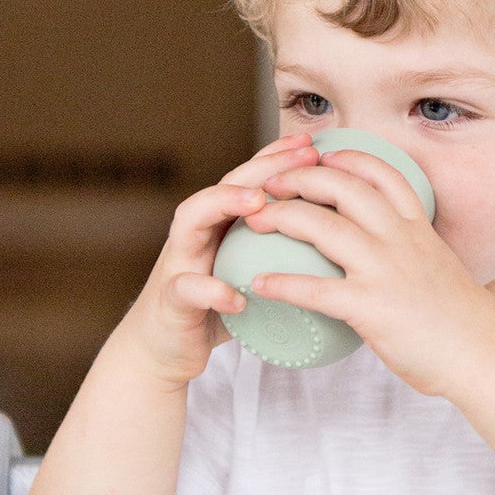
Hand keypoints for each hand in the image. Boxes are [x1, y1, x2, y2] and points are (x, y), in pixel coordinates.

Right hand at [117, 132, 320, 387]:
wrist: (163, 350)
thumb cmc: (214, 308)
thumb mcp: (247, 272)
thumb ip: (274, 253)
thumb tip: (332, 243)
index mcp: (218, 225)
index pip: (248, 181)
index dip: (277, 158)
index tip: (312, 144)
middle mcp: (196, 234)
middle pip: (224, 186)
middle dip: (262, 168)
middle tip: (300, 158)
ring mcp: (179, 263)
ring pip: (191, 220)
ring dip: (224, 204)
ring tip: (259, 202)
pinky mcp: (171, 301)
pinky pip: (187, 290)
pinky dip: (211, 291)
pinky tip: (237, 298)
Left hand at [242, 150, 494, 395]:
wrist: (484, 355)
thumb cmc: (464, 322)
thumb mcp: (439, 268)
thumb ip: (411, 254)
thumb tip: (389, 258)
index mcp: (417, 227)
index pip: (381, 173)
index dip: (346, 158)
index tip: (321, 155)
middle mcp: (399, 238)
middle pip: (342, 187)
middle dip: (299, 178)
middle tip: (270, 184)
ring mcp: (384, 269)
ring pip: (322, 226)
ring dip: (281, 217)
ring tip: (254, 220)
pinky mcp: (370, 306)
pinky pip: (314, 289)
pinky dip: (281, 284)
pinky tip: (259, 285)